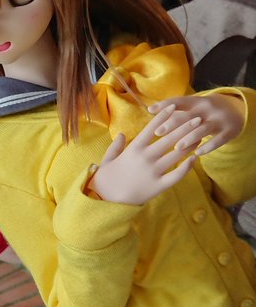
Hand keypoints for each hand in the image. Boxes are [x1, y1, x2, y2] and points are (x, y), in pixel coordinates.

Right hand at [89, 105, 205, 204]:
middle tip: (197, 118)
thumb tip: (122, 134)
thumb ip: (116, 145)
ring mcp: (153, 171)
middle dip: (185, 126)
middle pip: (169, 138)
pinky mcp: (158, 186)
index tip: (175, 107)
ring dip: (190, 144)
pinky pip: (176, 175)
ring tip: (200, 136)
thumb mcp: (108, 158)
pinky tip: (195, 159)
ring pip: (176, 154)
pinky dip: (187, 167)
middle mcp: (145, 157)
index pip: (152, 127)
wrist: (106, 200)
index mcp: (134, 148)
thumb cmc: (106, 179)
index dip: (164, 116)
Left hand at [148, 93, 244, 155]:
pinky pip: (218, 140)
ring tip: (177, 147)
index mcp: (197, 101)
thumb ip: (176, 111)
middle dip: (173, 124)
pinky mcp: (229, 131)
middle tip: (158, 132)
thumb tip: (150, 111)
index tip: (150, 110)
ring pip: (203, 129)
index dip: (165, 105)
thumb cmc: (206, 113)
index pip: (179, 101)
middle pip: (189, 116)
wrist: (237, 111)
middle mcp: (208, 108)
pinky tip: (197, 154)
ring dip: (189, 138)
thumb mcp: (194, 108)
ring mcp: (219, 119)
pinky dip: (208, 147)